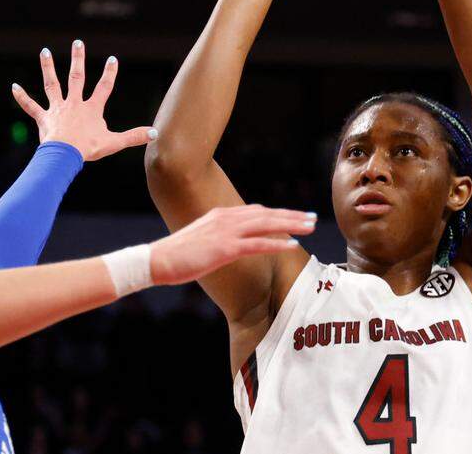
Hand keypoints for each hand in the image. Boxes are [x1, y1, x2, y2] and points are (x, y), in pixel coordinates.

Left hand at [11, 40, 154, 160]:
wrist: (65, 155)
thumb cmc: (88, 149)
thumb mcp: (114, 143)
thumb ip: (134, 136)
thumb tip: (155, 133)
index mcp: (91, 109)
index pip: (104, 87)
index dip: (109, 73)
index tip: (112, 59)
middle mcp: (74, 104)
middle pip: (77, 78)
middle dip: (78, 59)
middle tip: (78, 42)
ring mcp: (57, 109)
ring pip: (52, 85)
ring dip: (48, 68)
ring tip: (45, 51)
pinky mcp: (44, 118)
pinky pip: (31, 106)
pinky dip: (22, 97)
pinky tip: (13, 87)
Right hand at [148, 205, 315, 285]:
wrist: (158, 259)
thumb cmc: (177, 254)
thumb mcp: (202, 240)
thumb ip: (219, 238)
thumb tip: (232, 244)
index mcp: (221, 215)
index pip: (256, 211)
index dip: (277, 213)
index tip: (295, 216)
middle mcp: (226, 218)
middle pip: (266, 214)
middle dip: (291, 215)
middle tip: (313, 217)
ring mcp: (226, 232)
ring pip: (266, 225)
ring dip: (291, 225)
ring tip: (310, 227)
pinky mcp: (226, 248)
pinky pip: (257, 244)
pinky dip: (277, 243)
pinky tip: (293, 245)